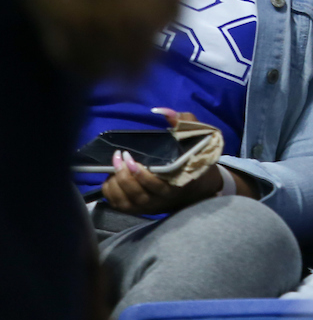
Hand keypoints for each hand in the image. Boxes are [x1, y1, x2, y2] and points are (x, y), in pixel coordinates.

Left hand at [101, 108, 219, 214]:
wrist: (194, 186)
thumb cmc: (192, 157)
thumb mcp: (195, 136)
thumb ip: (182, 122)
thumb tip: (160, 110)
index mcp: (176, 184)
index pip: (155, 184)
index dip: (140, 173)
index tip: (130, 156)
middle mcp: (161, 199)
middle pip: (136, 192)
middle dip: (123, 174)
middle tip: (119, 156)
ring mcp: (147, 206)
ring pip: (125, 200)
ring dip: (116, 183)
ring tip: (115, 165)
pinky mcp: (137, 209)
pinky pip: (117, 204)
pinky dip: (110, 191)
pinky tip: (111, 177)